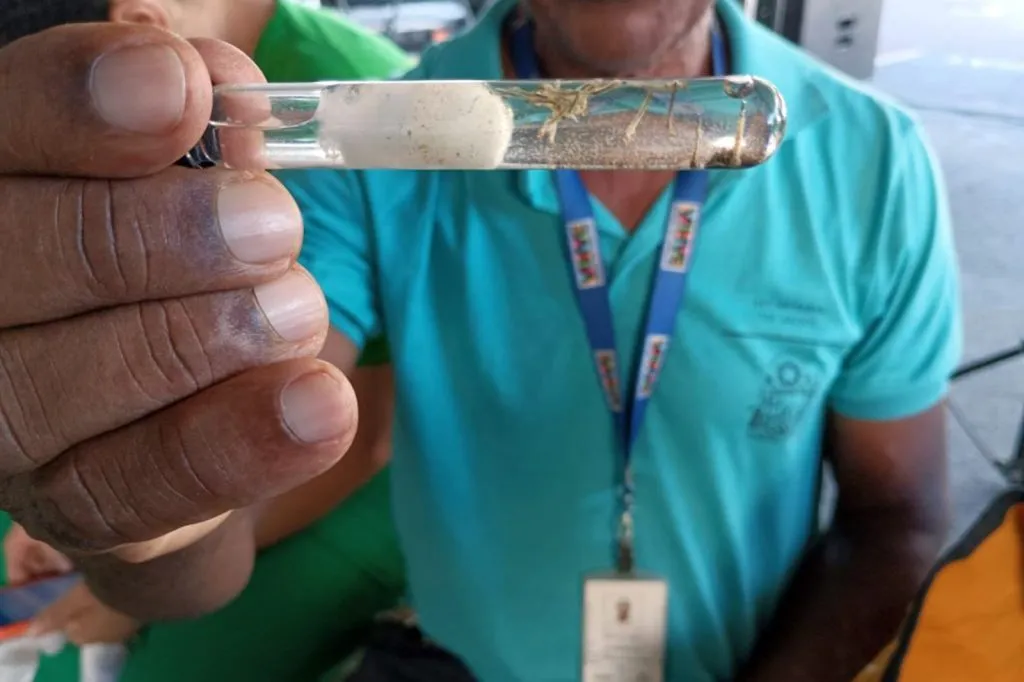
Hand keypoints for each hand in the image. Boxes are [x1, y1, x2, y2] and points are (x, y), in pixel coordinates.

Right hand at [0, 26, 357, 617]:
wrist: (195, 386)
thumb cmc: (190, 250)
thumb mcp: (197, 167)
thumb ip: (202, 127)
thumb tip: (219, 83)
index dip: (71, 108)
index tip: (178, 89)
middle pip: (9, 263)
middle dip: (146, 238)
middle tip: (270, 226)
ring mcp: (4, 415)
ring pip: (49, 389)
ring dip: (189, 343)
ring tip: (296, 310)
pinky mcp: (73, 501)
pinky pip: (131, 490)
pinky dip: (232, 447)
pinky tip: (319, 407)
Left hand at [30, 581, 139, 645]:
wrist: (147, 586)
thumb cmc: (105, 592)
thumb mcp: (74, 599)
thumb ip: (54, 615)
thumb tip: (30, 633)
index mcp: (85, 635)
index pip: (69, 630)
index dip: (68, 613)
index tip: (72, 594)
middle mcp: (104, 638)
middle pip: (88, 625)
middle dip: (87, 610)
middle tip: (88, 588)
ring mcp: (125, 629)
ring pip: (107, 618)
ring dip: (105, 606)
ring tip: (107, 584)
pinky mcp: (141, 617)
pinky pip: (124, 612)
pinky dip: (121, 602)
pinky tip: (123, 586)